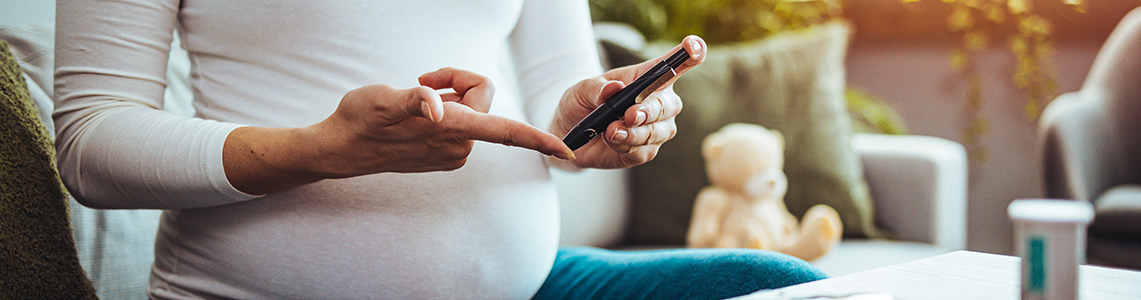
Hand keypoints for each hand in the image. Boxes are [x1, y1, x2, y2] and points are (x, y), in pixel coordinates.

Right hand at [225, 68, 573, 194]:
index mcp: (452, 131)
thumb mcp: (381, 99)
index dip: (538, 138)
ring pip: (470, 109)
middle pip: (482, 99)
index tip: (566, 148)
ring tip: (415, 98)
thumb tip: (434, 108)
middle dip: (458, 82)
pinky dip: (443, 109)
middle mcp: (459, 145)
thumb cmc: (359, 119)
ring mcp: (453, 151)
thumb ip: (412, 100)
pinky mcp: (445, 152)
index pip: (506, 133)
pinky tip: (417, 113)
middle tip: (423, 80)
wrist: (339, 147)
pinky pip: (459, 121)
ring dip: (447, 96)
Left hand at [549, 36, 705, 169]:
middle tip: (630, 115)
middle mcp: (658, 102)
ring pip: (657, 132)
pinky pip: (643, 151)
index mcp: (648, 77)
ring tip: (611, 131)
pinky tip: (611, 140)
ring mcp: (655, 129)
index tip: (694, 47)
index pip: (674, 64)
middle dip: (650, 111)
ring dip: (635, 132)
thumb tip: (614, 88)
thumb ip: (597, 88)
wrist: (569, 133)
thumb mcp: (581, 89)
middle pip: (668, 105)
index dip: (689, 54)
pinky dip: (626, 145)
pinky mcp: (645, 151)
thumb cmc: (581, 103)